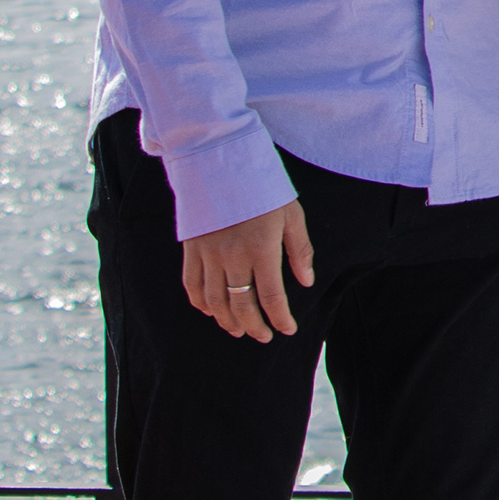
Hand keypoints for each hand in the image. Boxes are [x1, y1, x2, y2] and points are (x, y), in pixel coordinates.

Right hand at [181, 200, 313, 342]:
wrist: (222, 163)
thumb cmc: (263, 188)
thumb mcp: (291, 214)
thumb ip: (300, 250)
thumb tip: (306, 282)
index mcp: (262, 248)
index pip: (272, 296)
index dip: (280, 318)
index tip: (287, 329)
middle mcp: (233, 256)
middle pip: (241, 305)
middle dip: (254, 326)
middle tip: (263, 337)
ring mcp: (209, 254)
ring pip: (215, 301)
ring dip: (227, 320)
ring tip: (239, 330)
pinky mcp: (191, 249)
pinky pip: (192, 285)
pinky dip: (201, 303)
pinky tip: (211, 312)